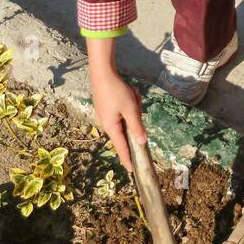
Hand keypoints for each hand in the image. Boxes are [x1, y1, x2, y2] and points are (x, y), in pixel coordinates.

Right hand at [87, 44, 145, 169]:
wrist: (102, 72)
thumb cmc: (116, 91)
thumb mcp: (130, 109)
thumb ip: (137, 126)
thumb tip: (142, 142)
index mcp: (111, 127)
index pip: (121, 147)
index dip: (127, 159)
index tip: (132, 170)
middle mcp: (106, 123)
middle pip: (126, 129)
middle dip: (134, 117)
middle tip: (134, 101)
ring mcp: (105, 115)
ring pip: (126, 118)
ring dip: (132, 106)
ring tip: (131, 94)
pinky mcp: (107, 107)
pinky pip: (123, 110)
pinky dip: (128, 102)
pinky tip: (128, 92)